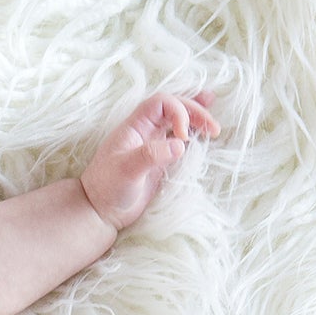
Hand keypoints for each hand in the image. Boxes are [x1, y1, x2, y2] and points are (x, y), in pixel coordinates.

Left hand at [79, 92, 218, 230]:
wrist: (100, 211)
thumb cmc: (107, 188)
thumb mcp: (126, 170)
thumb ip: (151, 155)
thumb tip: (180, 145)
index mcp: (134, 126)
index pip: (162, 103)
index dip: (178, 112)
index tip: (183, 136)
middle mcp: (145, 131)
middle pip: (174, 108)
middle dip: (195, 113)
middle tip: (213, 128)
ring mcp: (153, 145)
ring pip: (178, 122)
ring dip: (197, 120)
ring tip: (214, 126)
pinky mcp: (160, 160)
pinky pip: (179, 141)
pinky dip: (193, 136)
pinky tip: (204, 136)